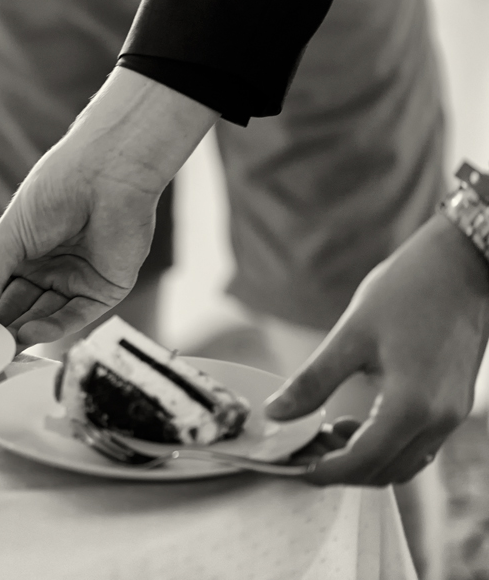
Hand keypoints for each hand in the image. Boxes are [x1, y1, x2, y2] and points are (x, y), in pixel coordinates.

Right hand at [0, 68, 217, 344]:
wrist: (104, 173)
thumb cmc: (54, 190)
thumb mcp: (10, 237)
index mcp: (26, 253)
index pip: (0, 292)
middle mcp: (53, 269)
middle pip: (22, 309)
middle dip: (2, 330)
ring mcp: (79, 281)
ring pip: (47, 318)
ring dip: (24, 334)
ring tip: (0, 348)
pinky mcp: (105, 290)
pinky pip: (75, 316)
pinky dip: (53, 328)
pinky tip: (30, 335)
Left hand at [266, 214, 488, 484]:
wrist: (461, 265)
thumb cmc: (406, 291)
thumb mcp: (350, 335)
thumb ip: (313, 381)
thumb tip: (275, 413)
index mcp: (410, 406)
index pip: (363, 461)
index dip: (325, 472)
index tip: (294, 468)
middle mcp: (438, 420)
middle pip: (386, 472)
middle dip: (342, 470)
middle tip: (303, 449)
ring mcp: (451, 415)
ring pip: (405, 463)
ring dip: (365, 461)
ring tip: (324, 434)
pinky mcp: (454, 404)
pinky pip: (419, 445)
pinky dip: (386, 447)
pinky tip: (355, 422)